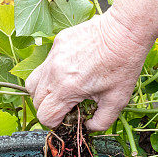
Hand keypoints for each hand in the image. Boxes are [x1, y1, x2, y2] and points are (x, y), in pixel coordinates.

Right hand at [25, 10, 152, 130]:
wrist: (125, 30)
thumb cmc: (123, 64)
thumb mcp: (117, 101)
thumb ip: (101, 122)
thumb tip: (87, 126)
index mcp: (67, 89)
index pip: (45, 116)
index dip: (56, 123)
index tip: (69, 119)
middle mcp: (54, 72)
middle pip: (36, 102)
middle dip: (50, 109)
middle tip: (69, 106)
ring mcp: (53, 56)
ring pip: (33, 83)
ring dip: (44, 93)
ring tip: (64, 91)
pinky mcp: (57, 43)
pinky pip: (45, 65)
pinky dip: (52, 74)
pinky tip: (72, 71)